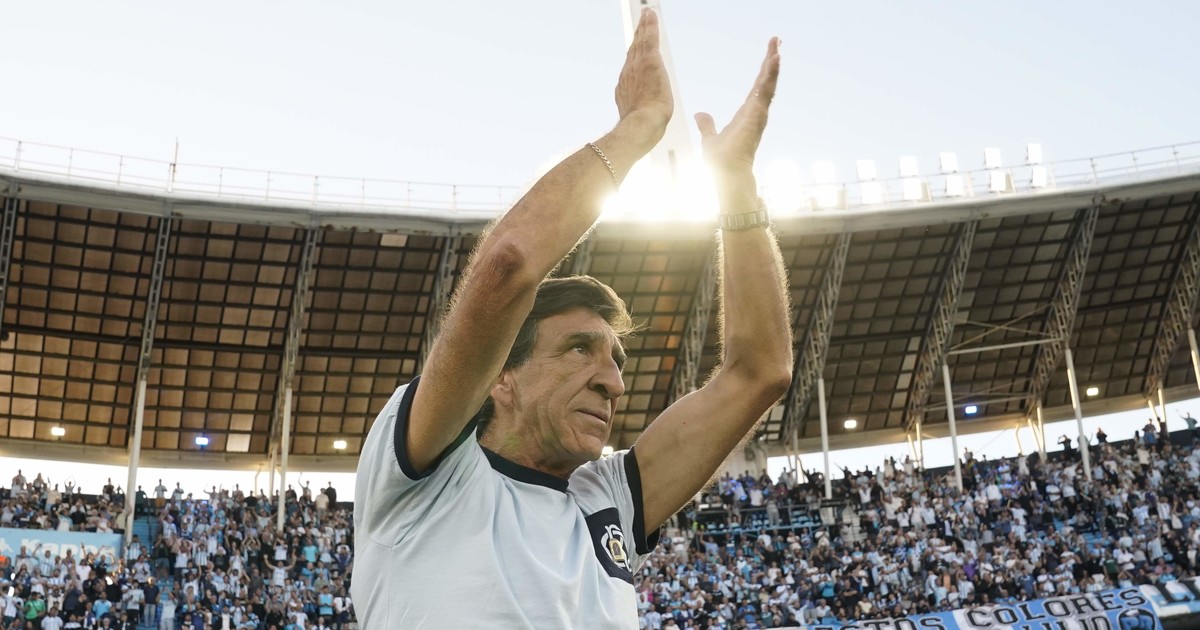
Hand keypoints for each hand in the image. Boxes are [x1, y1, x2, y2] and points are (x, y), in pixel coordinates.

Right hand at [614, 9, 672, 141]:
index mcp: (625, 87)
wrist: (641, 125)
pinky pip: (650, 38)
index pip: (631, 66)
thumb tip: (635, 120)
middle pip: (634, 49)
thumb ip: (635, 115)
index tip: (634, 46)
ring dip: (643, 26)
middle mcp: (628, 73)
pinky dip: (649, 25)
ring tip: (646, 14)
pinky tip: (650, 14)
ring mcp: (638, 65)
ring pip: (641, 40)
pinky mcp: (650, 61)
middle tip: (640, 21)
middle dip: (637, 35)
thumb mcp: (635, 120)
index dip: (633, 54)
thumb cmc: (641, 129)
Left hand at [695, 38, 780, 197]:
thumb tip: (700, 114)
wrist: (726, 175)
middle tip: (777, 40)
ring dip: (773, 63)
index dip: (763, 71)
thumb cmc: (722, 163)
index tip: (769, 55)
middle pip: (765, 80)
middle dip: (771, 60)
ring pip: (769, 83)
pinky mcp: (758, 115)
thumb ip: (707, 126)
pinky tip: (775, 59)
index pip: (756, 87)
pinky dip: (771, 74)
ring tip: (777, 45)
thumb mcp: (710, 138)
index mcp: (746, 115)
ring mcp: (759, 113)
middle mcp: (756, 112)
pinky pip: (766, 90)